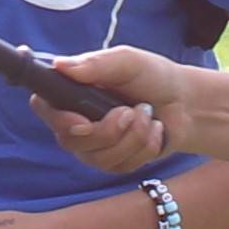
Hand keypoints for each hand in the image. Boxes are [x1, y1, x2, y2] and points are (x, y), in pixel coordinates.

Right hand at [33, 46, 191, 173]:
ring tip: (146, 114)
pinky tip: (153, 131)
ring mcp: (94, 146)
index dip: (57, 118)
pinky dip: (144, 147)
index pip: (43, 107)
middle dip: (107, 130)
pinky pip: (121, 166)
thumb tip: (61, 65)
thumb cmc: (152, 76)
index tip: (82, 121)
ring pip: (99, 157)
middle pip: (70, 141)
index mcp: (72, 92)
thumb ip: (96, 64)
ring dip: (132, 136)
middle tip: (129, 111)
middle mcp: (76, 122)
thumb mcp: (127, 61)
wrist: (185, 101)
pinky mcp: (114, 163)